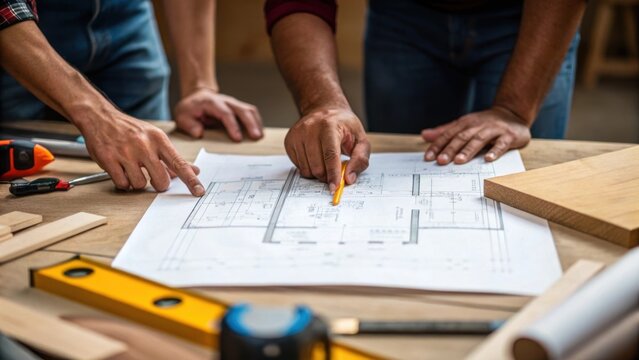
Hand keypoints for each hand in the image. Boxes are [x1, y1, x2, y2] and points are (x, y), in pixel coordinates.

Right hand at [78, 110, 204, 195]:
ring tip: (132, 170)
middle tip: (152, 177)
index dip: (191, 180)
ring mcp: (125, 152)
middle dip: (158, 184)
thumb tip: (194, 170)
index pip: (179, 163)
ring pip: (140, 184)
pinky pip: (122, 183)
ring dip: (137, 182)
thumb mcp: (155, 138)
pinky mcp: (109, 159)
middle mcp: (144, 145)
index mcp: (158, 139)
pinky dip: (123, 182)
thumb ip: (173, 157)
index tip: (199, 191)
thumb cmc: (130, 130)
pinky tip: (121, 171)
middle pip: (161, 180)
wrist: (100, 116)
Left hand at [174, 88, 262, 140]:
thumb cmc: (190, 109)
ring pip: (250, 110)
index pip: (225, 113)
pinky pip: (251, 113)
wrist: (197, 97)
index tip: (237, 138)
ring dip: (257, 123)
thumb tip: (199, 133)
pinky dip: (257, 123)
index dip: (233, 125)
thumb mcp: (182, 116)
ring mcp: (234, 104)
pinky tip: (259, 133)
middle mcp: (226, 101)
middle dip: (251, 123)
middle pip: (242, 110)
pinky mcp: (239, 108)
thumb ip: (188, 124)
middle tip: (256, 137)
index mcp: (212, 102)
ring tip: (260, 137)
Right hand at [284, 108, 370, 191]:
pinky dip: (309, 168)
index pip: (330, 155)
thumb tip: (349, 178)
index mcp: (329, 125)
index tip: (335, 188)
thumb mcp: (360, 139)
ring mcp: (297, 134)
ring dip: (317, 173)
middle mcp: (310, 128)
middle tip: (334, 172)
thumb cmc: (344, 126)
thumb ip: (360, 159)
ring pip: (306, 169)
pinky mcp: (289, 141)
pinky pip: (298, 167)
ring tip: (325, 161)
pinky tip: (315, 157)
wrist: (324, 109)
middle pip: (317, 166)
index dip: (333, 174)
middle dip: (327, 176)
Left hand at [421, 107, 531, 164]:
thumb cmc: (484, 123)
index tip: (428, 157)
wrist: (512, 113)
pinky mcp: (508, 136)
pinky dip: (495, 151)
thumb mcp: (463, 125)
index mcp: (465, 123)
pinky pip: (501, 144)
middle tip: (441, 161)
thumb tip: (424, 135)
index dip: (438, 145)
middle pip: (461, 137)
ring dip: (468, 150)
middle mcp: (478, 125)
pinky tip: (488, 159)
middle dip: (450, 149)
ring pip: (479, 140)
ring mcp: (493, 130)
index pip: (448, 134)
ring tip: (459, 161)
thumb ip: (444, 131)